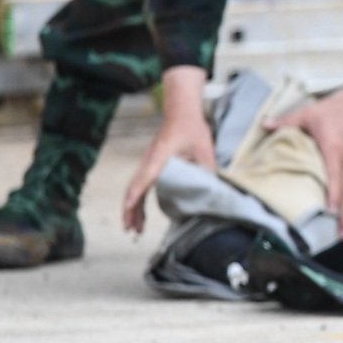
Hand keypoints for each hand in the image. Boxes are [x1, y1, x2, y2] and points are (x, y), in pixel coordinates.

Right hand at [124, 67, 217, 235]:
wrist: (181, 112)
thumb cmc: (192, 129)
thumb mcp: (205, 150)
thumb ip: (206, 170)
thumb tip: (212, 193)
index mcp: (160, 157)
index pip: (145, 178)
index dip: (136, 195)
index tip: (130, 209)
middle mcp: (149, 160)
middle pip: (134, 188)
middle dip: (130, 210)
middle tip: (131, 229)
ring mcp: (148, 163)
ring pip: (134, 188)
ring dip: (133, 208)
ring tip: (135, 228)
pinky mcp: (150, 165)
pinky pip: (140, 185)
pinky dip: (137, 199)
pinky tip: (141, 211)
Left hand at [269, 55, 342, 230]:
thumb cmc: (338, 109)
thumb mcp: (309, 114)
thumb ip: (287, 122)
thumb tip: (265, 125)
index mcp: (335, 153)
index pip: (336, 181)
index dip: (334, 199)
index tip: (332, 216)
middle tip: (336, 235)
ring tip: (339, 230)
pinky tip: (342, 211)